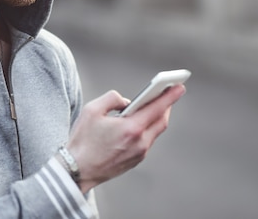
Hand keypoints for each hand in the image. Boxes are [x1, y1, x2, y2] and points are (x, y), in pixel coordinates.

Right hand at [65, 84, 184, 192]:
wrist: (77, 171)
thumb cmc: (83, 141)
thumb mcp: (92, 110)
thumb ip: (112, 98)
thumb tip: (126, 102)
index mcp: (131, 129)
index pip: (157, 108)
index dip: (170, 96)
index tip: (180, 86)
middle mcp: (139, 143)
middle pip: (161, 121)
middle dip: (166, 105)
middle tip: (169, 92)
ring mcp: (139, 154)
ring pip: (155, 132)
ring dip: (157, 117)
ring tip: (155, 104)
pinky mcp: (135, 161)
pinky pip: (147, 141)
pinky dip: (148, 128)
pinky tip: (142, 121)